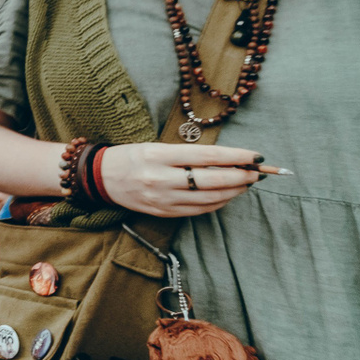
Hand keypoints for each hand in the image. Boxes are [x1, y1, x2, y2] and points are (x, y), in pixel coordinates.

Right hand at [98, 143, 264, 216]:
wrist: (101, 178)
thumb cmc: (131, 157)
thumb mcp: (156, 147)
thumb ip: (188, 154)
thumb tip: (227, 158)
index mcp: (158, 156)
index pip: (207, 156)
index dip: (236, 156)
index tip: (256, 156)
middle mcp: (160, 179)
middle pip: (212, 180)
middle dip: (241, 176)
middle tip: (258, 173)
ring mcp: (162, 199)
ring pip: (210, 198)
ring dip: (234, 191)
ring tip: (246, 183)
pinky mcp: (163, 213)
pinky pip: (199, 210)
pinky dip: (218, 202)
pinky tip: (227, 194)